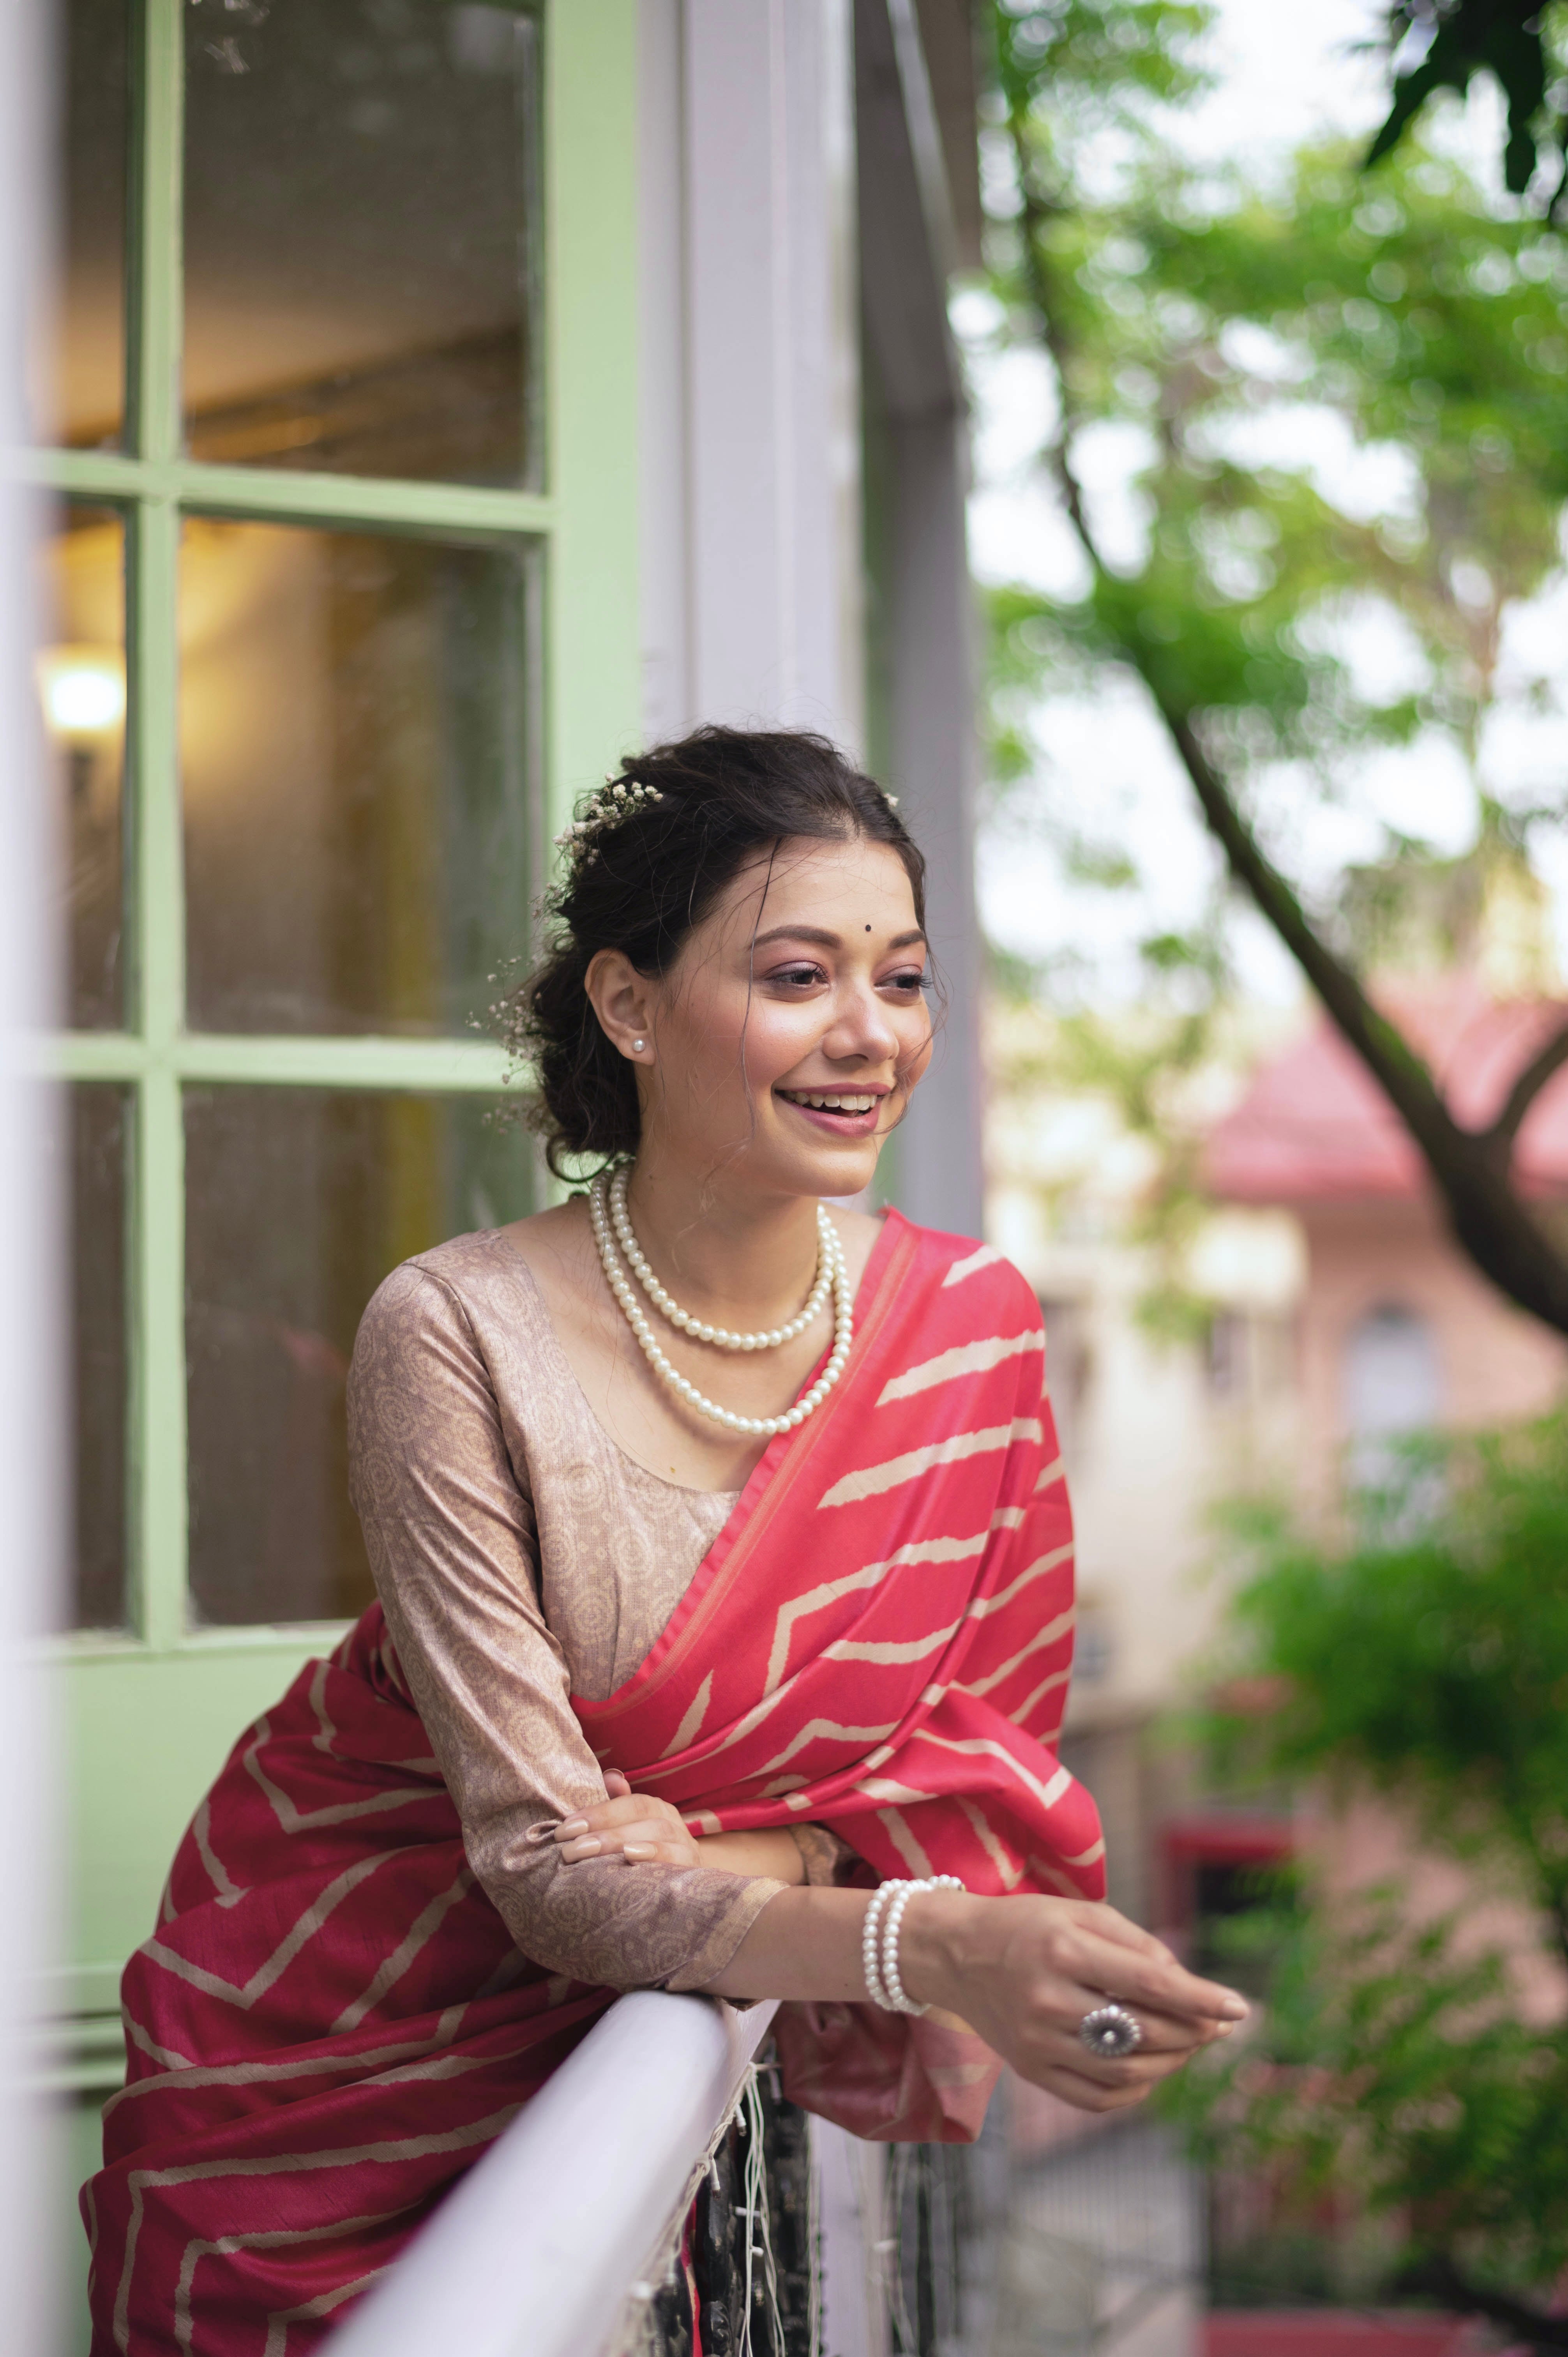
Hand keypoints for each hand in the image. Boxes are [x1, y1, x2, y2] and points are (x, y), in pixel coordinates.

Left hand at [552, 1771, 701, 1868]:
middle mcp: (674, 1822)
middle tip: (570, 1848)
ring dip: (620, 1840)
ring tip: (588, 1850)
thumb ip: (617, 1805)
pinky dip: (654, 1854)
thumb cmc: (642, 1860)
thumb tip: (612, 1776)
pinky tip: (629, 1857)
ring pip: (658, 1832)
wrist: (678, 1899)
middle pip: (642, 1814)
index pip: (629, 1802)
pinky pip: (676, 1857)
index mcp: (657, 1809)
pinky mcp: (692, 1868)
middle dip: (602, 1828)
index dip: (598, 1812)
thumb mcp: (627, 1834)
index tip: (566, 1828)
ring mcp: (686, 1844)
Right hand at [902, 1892, 1247, 2115]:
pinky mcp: (1030, 2071)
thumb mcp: (1080, 1912)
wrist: (954, 1954)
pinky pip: (1098, 2097)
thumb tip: (1185, 1983)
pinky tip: (1150, 2066)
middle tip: (1217, 2025)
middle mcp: (1047, 1999)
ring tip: (1188, 2044)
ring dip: (1171, 2062)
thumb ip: (1136, 1943)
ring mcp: (1037, 2042)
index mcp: (1063, 1948)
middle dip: (1193, 2031)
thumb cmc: (1028, 1925)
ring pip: (1125, 2071)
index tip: (1239, 2008)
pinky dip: (1136, 2087)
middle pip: (1142, 2031)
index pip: (1148, 1982)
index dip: (1199, 1998)